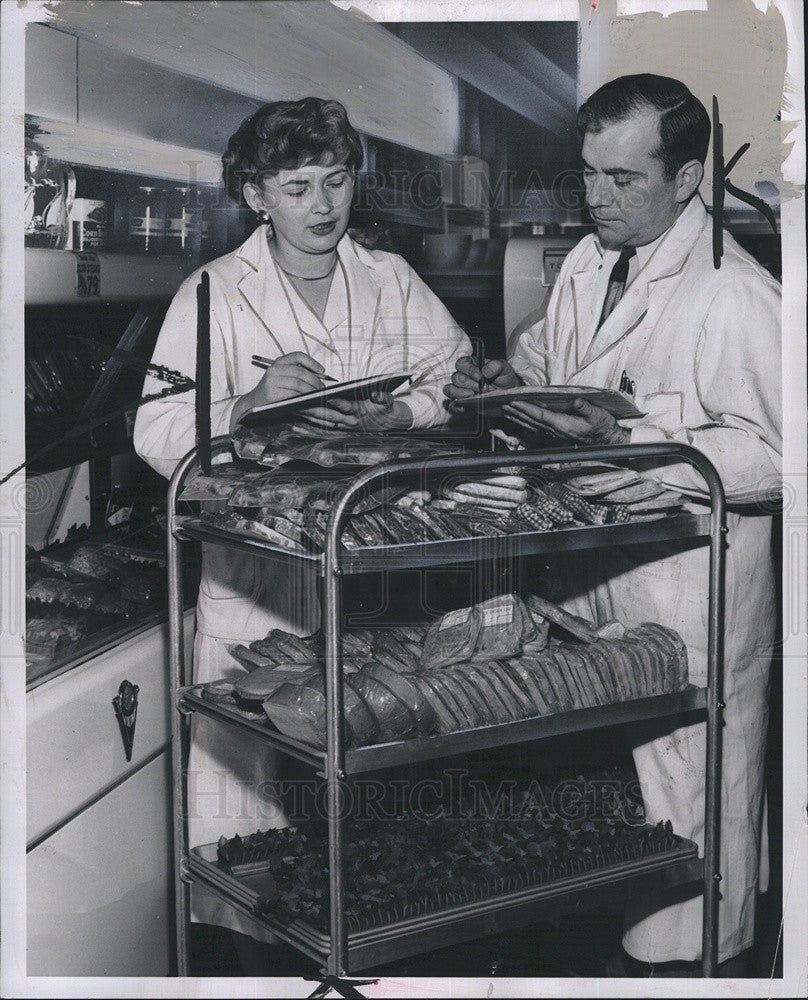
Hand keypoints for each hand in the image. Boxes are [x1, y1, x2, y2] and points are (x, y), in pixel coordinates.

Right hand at [230, 352, 325, 429]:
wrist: (254, 403)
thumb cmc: (272, 391)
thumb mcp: (283, 378)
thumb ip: (298, 375)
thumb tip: (321, 377)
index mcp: (278, 363)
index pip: (298, 356)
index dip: (312, 362)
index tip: (322, 371)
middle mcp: (274, 369)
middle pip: (300, 372)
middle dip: (315, 381)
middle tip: (322, 389)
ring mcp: (272, 381)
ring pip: (298, 384)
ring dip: (311, 391)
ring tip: (317, 396)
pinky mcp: (271, 394)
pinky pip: (292, 395)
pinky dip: (303, 398)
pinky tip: (308, 401)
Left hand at [300, 391, 413, 431]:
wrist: (386, 422)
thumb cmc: (384, 409)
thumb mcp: (388, 402)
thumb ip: (384, 398)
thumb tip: (376, 396)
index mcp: (360, 412)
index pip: (347, 407)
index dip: (336, 402)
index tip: (326, 396)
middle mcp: (349, 421)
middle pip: (330, 415)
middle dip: (315, 410)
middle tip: (301, 403)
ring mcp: (342, 425)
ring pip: (322, 421)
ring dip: (309, 416)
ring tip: (295, 408)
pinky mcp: (337, 427)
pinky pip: (321, 425)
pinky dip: (309, 423)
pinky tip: (297, 418)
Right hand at [443, 355, 521, 403]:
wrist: (509, 397)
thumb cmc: (505, 380)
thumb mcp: (505, 369)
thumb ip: (496, 365)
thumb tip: (485, 371)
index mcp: (472, 365)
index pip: (461, 363)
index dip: (469, 370)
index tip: (481, 376)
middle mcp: (465, 377)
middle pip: (455, 377)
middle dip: (469, 383)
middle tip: (484, 388)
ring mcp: (462, 390)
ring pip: (449, 389)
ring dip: (461, 393)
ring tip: (474, 395)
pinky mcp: (462, 404)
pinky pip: (452, 405)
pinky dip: (457, 406)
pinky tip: (467, 406)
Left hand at [501, 397, 630, 444]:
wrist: (607, 440)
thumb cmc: (602, 427)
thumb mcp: (597, 414)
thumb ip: (585, 408)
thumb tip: (576, 401)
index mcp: (563, 425)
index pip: (540, 416)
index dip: (526, 409)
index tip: (514, 402)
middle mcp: (556, 431)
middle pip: (532, 421)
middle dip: (517, 413)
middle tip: (503, 405)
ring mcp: (555, 433)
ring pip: (532, 425)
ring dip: (518, 418)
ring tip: (506, 411)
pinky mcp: (557, 433)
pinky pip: (537, 428)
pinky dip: (526, 422)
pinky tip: (520, 419)